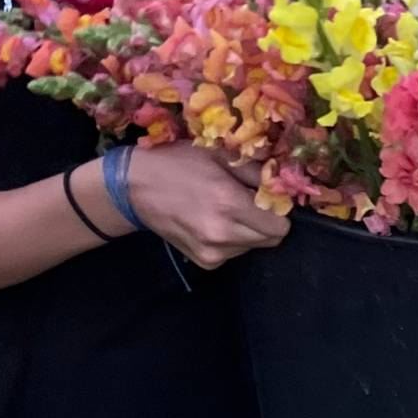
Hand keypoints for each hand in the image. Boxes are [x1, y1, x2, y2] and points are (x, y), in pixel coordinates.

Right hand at [117, 144, 289, 269]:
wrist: (134, 188)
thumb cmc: (178, 163)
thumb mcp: (219, 155)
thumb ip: (256, 172)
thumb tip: (283, 185)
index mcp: (229, 203)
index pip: (280, 226)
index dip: (279, 212)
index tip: (268, 199)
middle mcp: (223, 233)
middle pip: (271, 240)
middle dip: (267, 223)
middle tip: (249, 203)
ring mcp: (213, 252)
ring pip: (253, 247)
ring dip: (249, 231)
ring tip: (225, 210)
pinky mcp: (205, 262)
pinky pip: (234, 253)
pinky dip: (232, 240)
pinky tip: (212, 222)